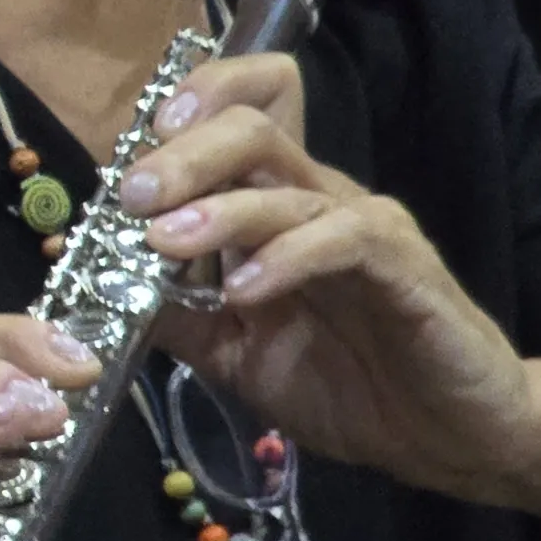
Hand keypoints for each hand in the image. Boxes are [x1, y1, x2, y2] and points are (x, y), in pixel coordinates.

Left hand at [124, 53, 534, 502]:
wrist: (441, 435)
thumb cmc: (343, 384)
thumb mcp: (232, 354)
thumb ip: (174, 316)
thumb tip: (98, 286)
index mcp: (273, 208)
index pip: (244, 113)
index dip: (190, 105)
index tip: (128, 151)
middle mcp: (315, 200)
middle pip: (252, 129)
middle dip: (183, 154)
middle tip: (132, 195)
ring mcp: (361, 227)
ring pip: (288, 182)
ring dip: (219, 208)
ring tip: (165, 241)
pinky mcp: (404, 264)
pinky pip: (343, 239)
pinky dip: (286, 258)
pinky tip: (244, 291)